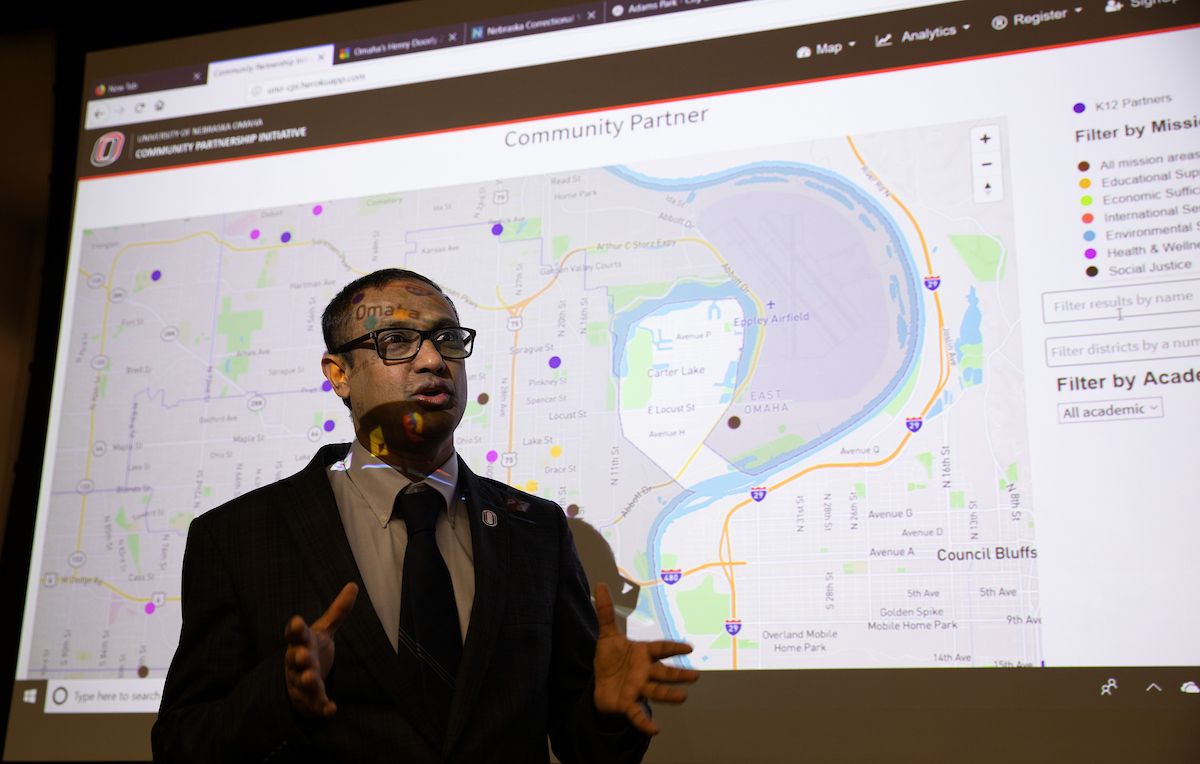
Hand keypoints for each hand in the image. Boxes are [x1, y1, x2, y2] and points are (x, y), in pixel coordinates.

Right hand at [284, 582, 357, 717]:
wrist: (298, 684)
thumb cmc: (310, 651)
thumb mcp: (323, 631)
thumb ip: (337, 611)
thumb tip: (353, 585)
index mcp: (302, 643)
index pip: (295, 635)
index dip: (295, 629)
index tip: (297, 621)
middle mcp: (298, 663)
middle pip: (295, 660)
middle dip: (298, 657)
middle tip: (302, 655)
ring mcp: (302, 682)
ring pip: (302, 682)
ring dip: (307, 680)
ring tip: (311, 678)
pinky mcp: (310, 701)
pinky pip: (315, 705)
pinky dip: (323, 707)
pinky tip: (331, 709)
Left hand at [592, 582, 698, 735]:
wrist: (600, 685)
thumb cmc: (610, 660)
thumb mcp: (607, 635)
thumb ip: (605, 611)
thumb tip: (600, 584)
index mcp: (642, 653)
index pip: (660, 649)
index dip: (673, 648)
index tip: (690, 648)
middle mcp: (645, 672)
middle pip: (664, 673)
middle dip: (678, 675)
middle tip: (695, 676)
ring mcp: (638, 688)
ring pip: (656, 692)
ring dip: (669, 695)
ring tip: (683, 697)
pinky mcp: (629, 703)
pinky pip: (638, 714)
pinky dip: (645, 723)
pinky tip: (654, 730)